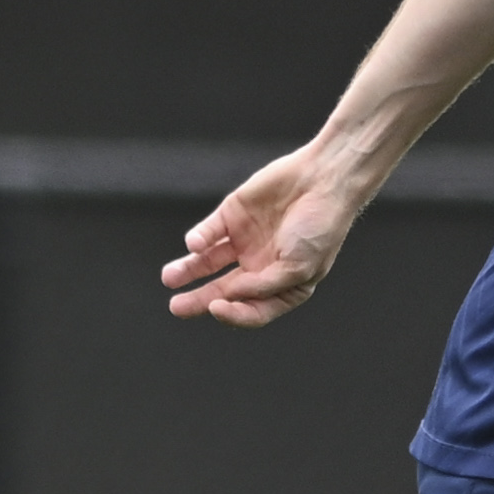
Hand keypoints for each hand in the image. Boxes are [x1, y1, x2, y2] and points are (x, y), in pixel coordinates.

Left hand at [160, 146, 364, 323]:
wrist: (324, 179)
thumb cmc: (321, 227)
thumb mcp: (299, 269)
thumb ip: (263, 286)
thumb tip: (227, 296)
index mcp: (281, 286)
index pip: (251, 311)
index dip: (232, 314)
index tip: (216, 308)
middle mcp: (260, 266)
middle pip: (222, 290)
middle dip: (198, 299)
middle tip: (176, 307)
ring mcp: (245, 240)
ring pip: (209, 262)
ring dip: (188, 270)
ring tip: (170, 278)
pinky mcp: (233, 215)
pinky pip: (210, 231)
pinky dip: (199, 238)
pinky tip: (194, 244)